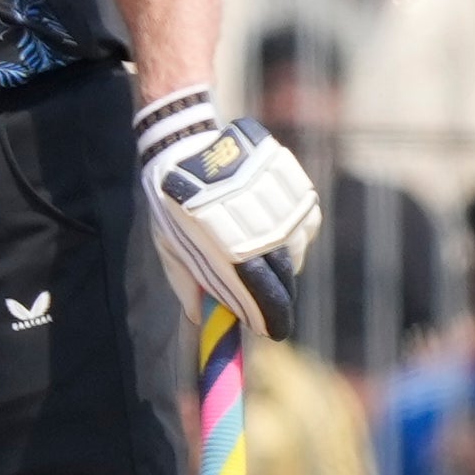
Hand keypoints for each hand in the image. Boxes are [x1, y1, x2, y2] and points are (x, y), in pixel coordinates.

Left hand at [135, 85, 319, 341]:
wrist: (183, 142)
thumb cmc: (170, 201)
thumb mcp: (168, 244)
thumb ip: (186, 283)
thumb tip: (198, 321)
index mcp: (221, 243)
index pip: (255, 292)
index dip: (267, 316)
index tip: (271, 331)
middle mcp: (254, 222)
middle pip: (281, 274)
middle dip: (279, 298)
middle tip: (274, 309)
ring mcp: (276, 200)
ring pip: (296, 248)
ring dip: (286, 264)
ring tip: (267, 262)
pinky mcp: (290, 181)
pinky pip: (306, 221)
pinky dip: (296, 235)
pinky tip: (278, 234)